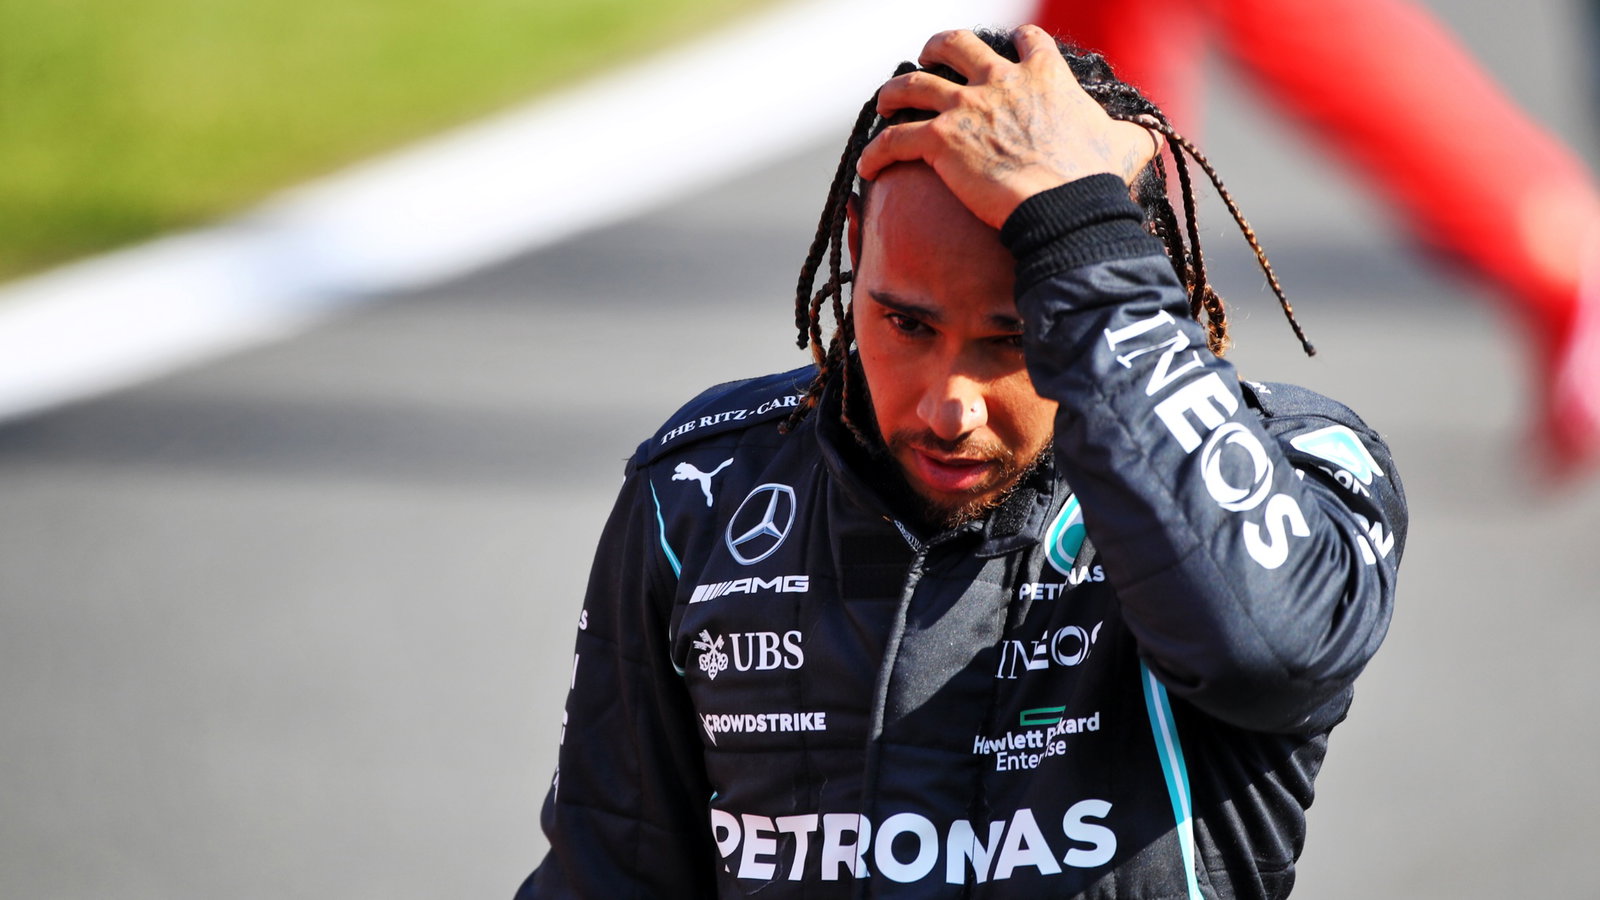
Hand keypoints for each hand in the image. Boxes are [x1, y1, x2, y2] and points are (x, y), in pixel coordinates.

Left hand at [857, 25, 1159, 228]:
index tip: (1006, 55)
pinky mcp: (941, 141)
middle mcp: (1001, 81)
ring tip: (885, 105)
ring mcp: (967, 108)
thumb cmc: (1098, 182)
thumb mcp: (1129, 145)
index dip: (1014, 46)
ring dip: (894, 93)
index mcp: (1045, 76)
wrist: (1066, 209)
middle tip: (928, 62)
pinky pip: (894, 140)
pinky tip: (866, 165)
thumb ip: (1135, 133)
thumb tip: (1153, 135)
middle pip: (956, 46)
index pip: (1027, 42)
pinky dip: (875, 152)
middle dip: (937, 49)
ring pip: (912, 85)